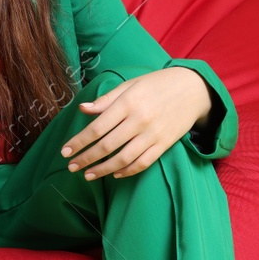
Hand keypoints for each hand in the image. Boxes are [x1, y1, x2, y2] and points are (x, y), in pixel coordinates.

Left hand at [59, 67, 211, 179]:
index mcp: (128, 103)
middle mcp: (140, 120)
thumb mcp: (130, 85)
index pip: (97, 127)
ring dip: (103, 170)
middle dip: (86, 158)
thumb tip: (83, 109)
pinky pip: (143, 163)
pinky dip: (127, 171)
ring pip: (123, 158)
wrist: (193, 89)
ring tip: (88, 175)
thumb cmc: (157, 84)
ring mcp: (153, 134)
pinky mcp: (164, 144)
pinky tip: (115, 174)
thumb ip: (106, 100)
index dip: (79, 141)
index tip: (65, 151)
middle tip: (71, 167)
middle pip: (107, 146)